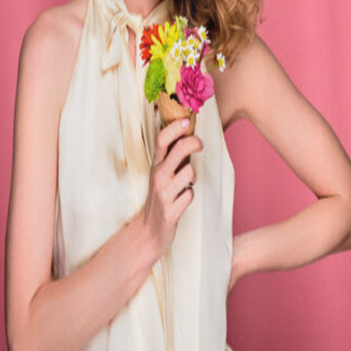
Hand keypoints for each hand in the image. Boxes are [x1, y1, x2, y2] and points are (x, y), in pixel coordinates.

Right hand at [141, 119, 202, 259]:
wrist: (150, 230)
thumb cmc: (161, 195)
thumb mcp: (162, 173)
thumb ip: (172, 156)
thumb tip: (188, 133)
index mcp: (156, 165)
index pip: (161, 140)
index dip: (174, 128)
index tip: (186, 121)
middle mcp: (158, 176)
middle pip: (178, 150)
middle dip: (194, 143)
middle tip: (200, 145)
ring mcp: (164, 194)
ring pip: (189, 172)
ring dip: (193, 177)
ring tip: (186, 183)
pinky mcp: (171, 211)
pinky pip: (190, 195)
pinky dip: (189, 196)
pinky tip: (182, 200)